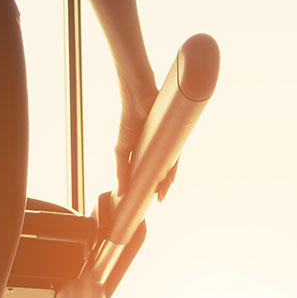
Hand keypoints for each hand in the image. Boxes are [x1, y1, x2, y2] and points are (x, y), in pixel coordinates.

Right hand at [117, 81, 176, 201]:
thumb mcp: (122, 151)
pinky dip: (173, 163)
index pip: (151, 172)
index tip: (151, 198)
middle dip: (163, 185)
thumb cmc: (129, 121)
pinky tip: (171, 174)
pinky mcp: (174, 132)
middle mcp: (159, 148)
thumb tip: (120, 193)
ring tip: (166, 189)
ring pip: (171, 163)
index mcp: (147, 152)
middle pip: (163, 170)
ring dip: (169, 178)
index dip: (152, 185)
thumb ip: (121, 171)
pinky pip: (176, 150)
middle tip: (161, 199)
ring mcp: (167, 141)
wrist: (137, 98)